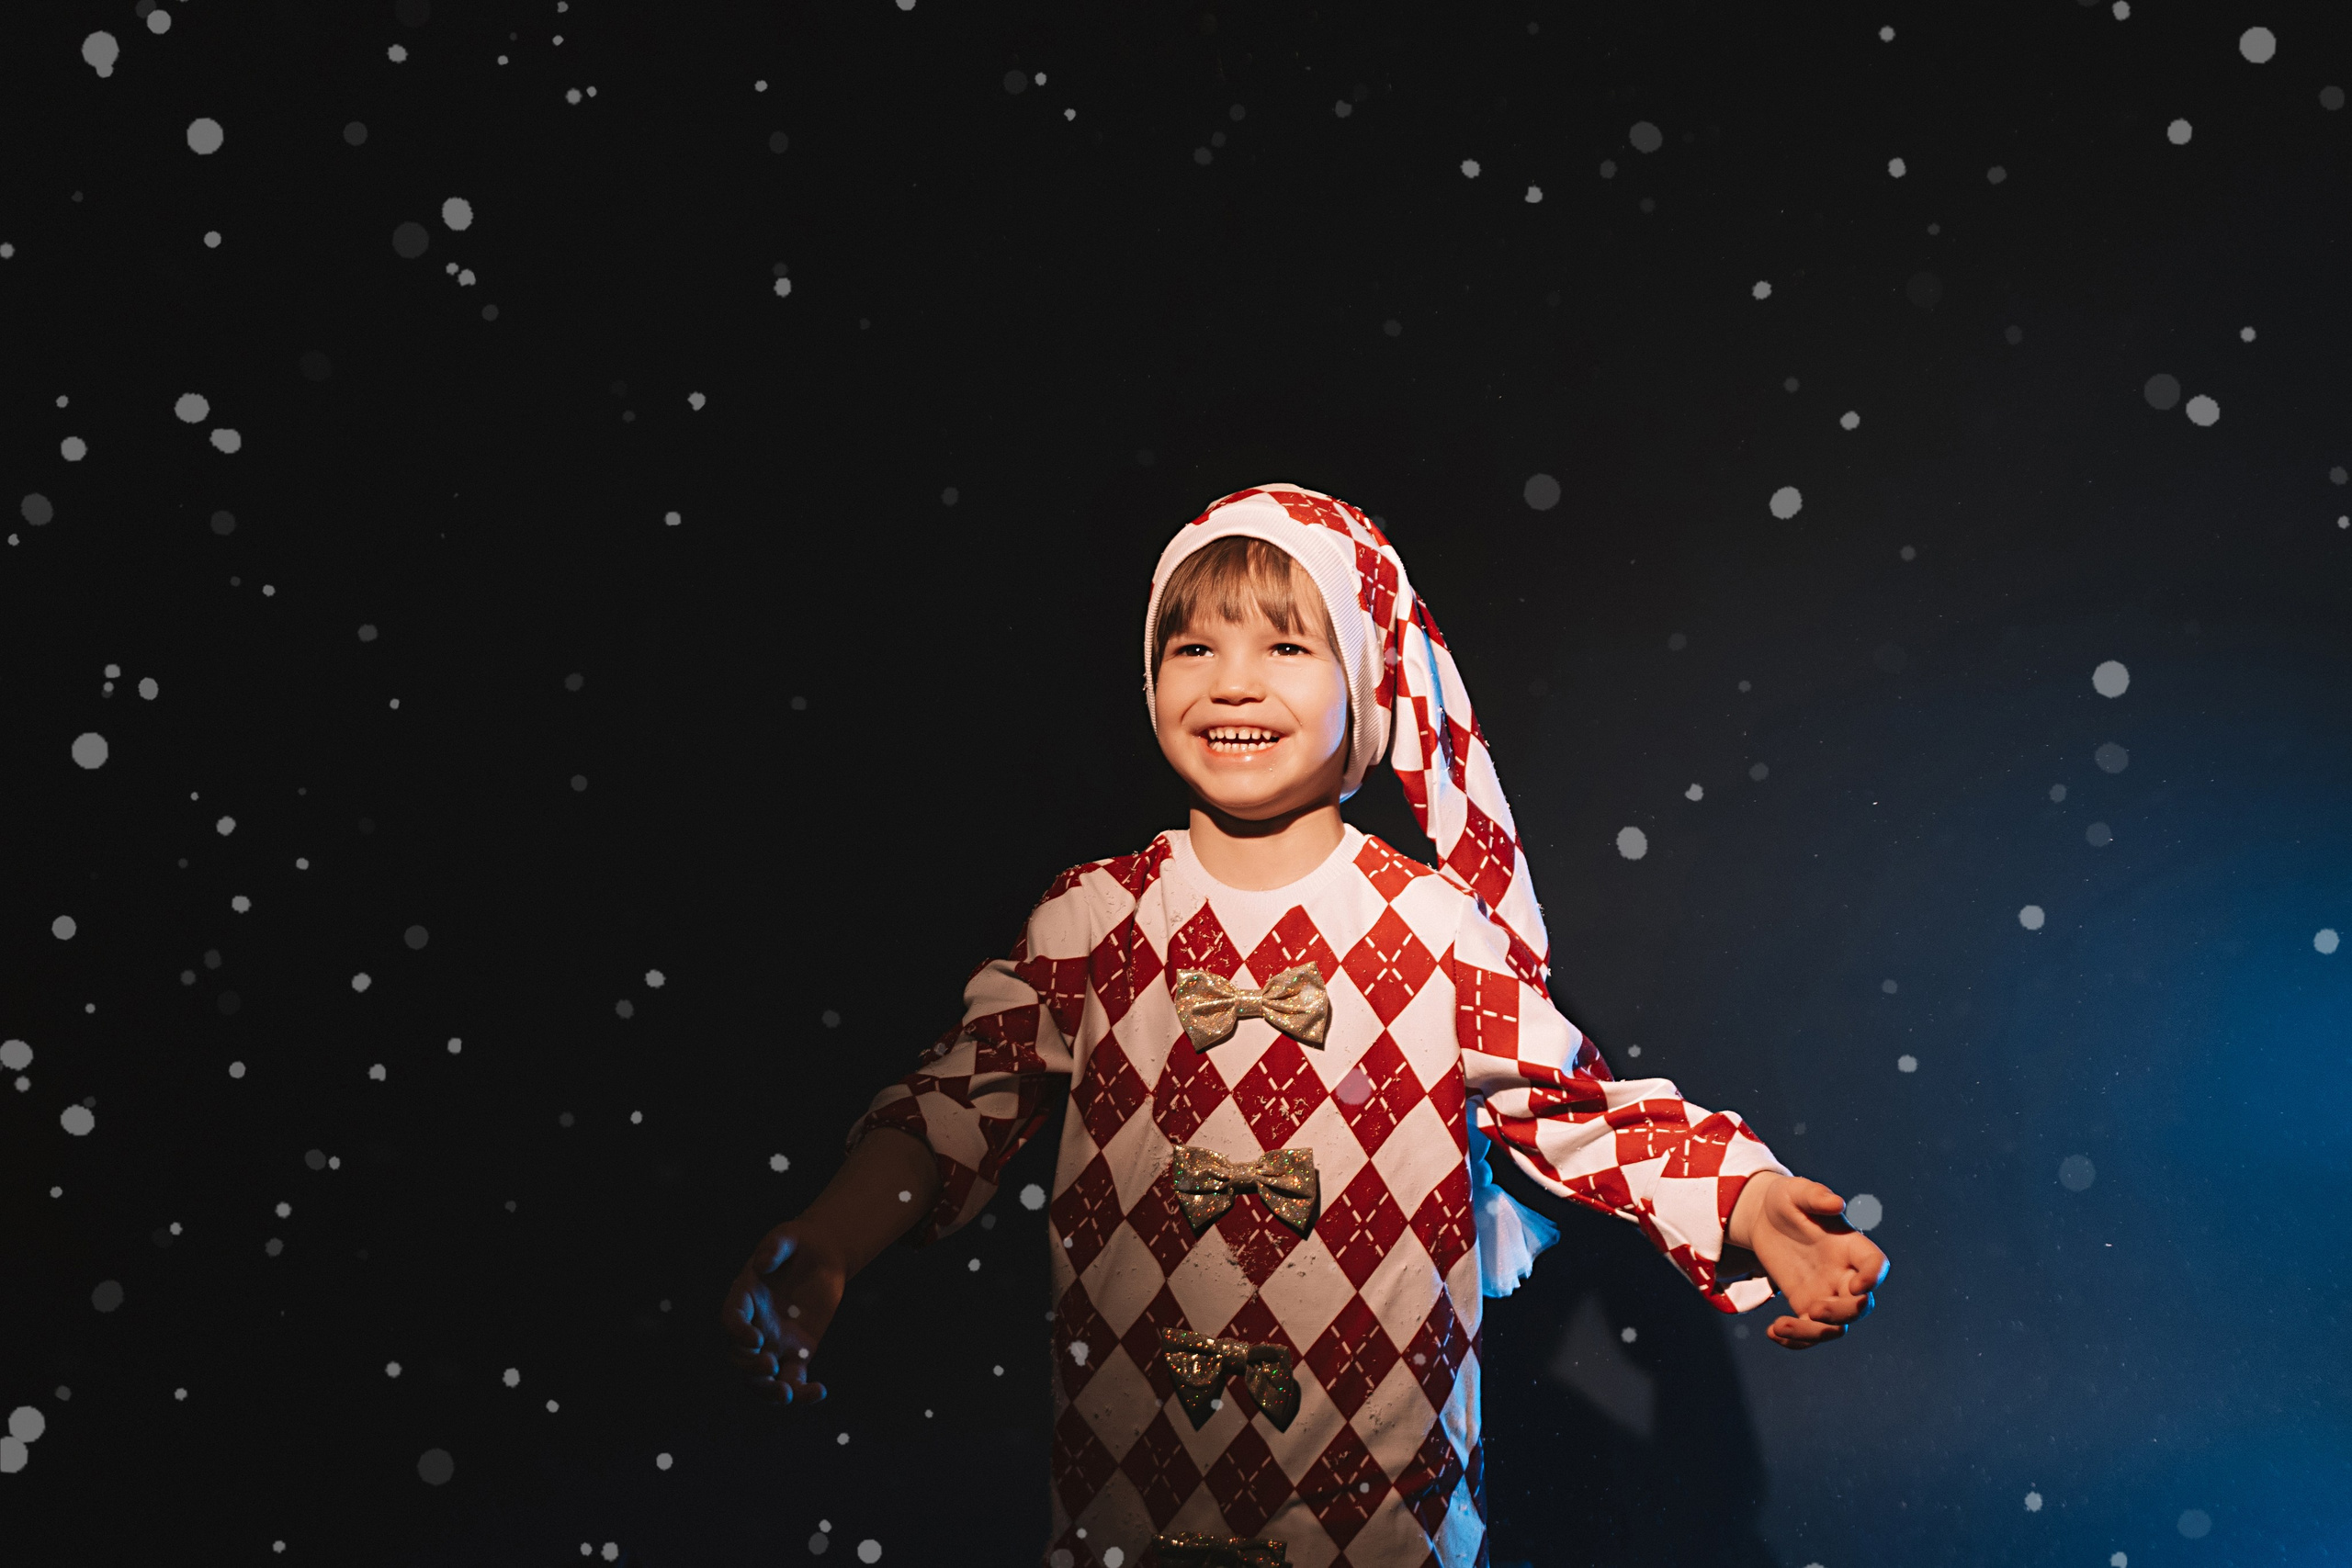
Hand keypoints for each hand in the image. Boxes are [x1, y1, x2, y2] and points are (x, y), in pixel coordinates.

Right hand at [719, 1220, 848, 1404]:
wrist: (823, 1255)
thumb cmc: (799, 1243)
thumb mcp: (788, 1235)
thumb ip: (775, 1246)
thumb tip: (762, 1263)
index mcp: (745, 1298)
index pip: (730, 1320)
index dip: (736, 1333)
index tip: (754, 1340)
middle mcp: (754, 1325)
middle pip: (739, 1358)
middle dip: (750, 1368)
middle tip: (771, 1365)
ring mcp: (774, 1342)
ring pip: (761, 1379)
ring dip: (769, 1392)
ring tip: (788, 1394)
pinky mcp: (797, 1353)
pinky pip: (794, 1380)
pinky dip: (802, 1393)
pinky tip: (819, 1392)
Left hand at [1733, 1175, 1888, 1349]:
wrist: (1764, 1217)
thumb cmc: (1787, 1200)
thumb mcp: (1796, 1192)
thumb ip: (1816, 1196)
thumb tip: (1836, 1203)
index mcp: (1850, 1245)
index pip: (1876, 1264)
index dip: (1874, 1278)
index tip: (1858, 1285)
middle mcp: (1844, 1273)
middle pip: (1860, 1306)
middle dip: (1843, 1313)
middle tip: (1814, 1309)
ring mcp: (1826, 1292)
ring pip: (1837, 1326)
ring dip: (1815, 1334)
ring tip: (1781, 1326)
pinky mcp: (1804, 1303)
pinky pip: (1809, 1332)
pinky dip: (1796, 1340)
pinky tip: (1771, 1332)